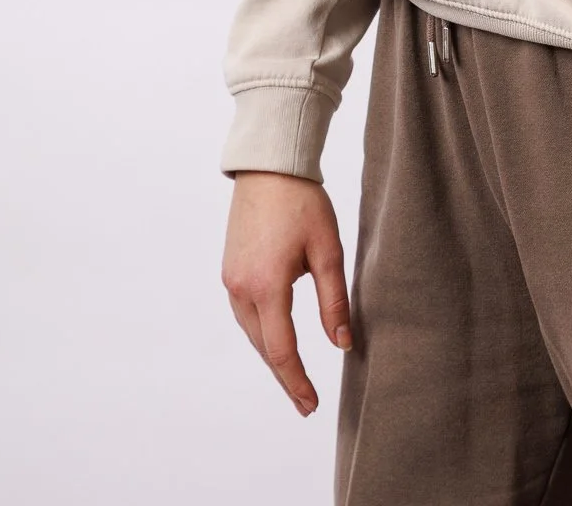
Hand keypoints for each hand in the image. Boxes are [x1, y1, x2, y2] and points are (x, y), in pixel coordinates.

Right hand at [221, 170, 352, 417]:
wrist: (269, 167)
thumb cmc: (303, 202)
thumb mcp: (328, 249)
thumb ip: (334, 300)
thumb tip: (341, 344)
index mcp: (267, 285)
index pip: (282, 350)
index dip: (297, 381)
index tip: (311, 405)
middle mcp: (241, 288)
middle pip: (263, 347)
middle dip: (284, 376)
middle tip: (306, 403)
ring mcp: (231, 280)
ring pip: (252, 333)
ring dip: (272, 355)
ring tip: (293, 377)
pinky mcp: (229, 270)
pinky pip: (245, 314)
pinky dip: (262, 332)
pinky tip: (276, 338)